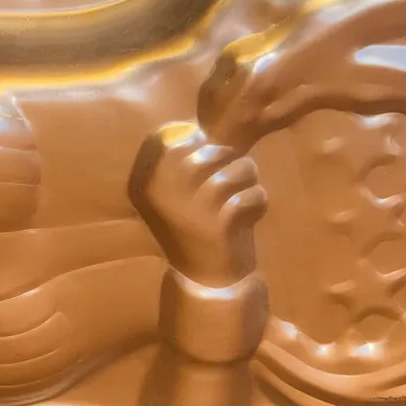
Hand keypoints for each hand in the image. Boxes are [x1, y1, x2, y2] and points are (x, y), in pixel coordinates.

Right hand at [130, 122, 266, 287]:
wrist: (205, 280)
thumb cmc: (195, 228)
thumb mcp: (179, 193)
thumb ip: (185, 161)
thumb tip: (206, 126)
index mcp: (147, 182)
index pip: (175, 139)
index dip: (201, 146)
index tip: (208, 170)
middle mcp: (164, 191)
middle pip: (211, 150)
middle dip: (231, 161)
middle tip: (234, 183)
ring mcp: (191, 207)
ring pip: (236, 169)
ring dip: (249, 180)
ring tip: (244, 196)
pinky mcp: (219, 224)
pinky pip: (251, 194)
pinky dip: (259, 201)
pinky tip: (251, 215)